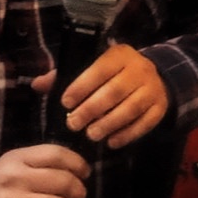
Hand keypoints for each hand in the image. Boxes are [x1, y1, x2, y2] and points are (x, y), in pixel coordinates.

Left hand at [33, 43, 168, 149]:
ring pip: (131, 108)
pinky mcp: (160, 107)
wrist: (153, 77)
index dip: (82, 86)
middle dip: (92, 109)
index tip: (66, 103)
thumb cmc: (113, 73)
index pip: (100, 69)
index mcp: (120, 55)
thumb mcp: (92, 67)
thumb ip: (64, 76)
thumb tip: (37, 84)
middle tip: (74, 124)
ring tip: (91, 135)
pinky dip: (128, 134)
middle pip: (115, 91)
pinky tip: (111, 142)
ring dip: (109, 124)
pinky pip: (146, 122)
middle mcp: (140, 69)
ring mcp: (153, 88)